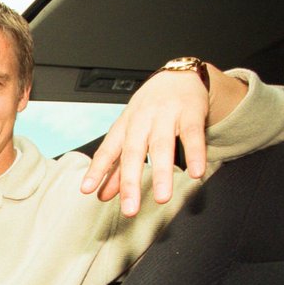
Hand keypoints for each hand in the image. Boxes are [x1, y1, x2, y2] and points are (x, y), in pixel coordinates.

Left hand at [80, 69, 210, 216]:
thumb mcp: (130, 132)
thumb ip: (118, 166)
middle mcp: (141, 120)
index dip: (97, 170)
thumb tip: (102, 195)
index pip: (108, 150)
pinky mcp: (190, 112)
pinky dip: (194, 154)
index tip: (88, 190)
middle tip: (129, 209)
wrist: (178, 75)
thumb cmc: (150, 109)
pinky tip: (195, 173)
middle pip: (133, 152)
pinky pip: (192, 135)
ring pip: (162, 146)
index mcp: (124, 127)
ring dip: (162, 173)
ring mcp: (166, 115)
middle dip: (130, 182)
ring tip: (161, 198)